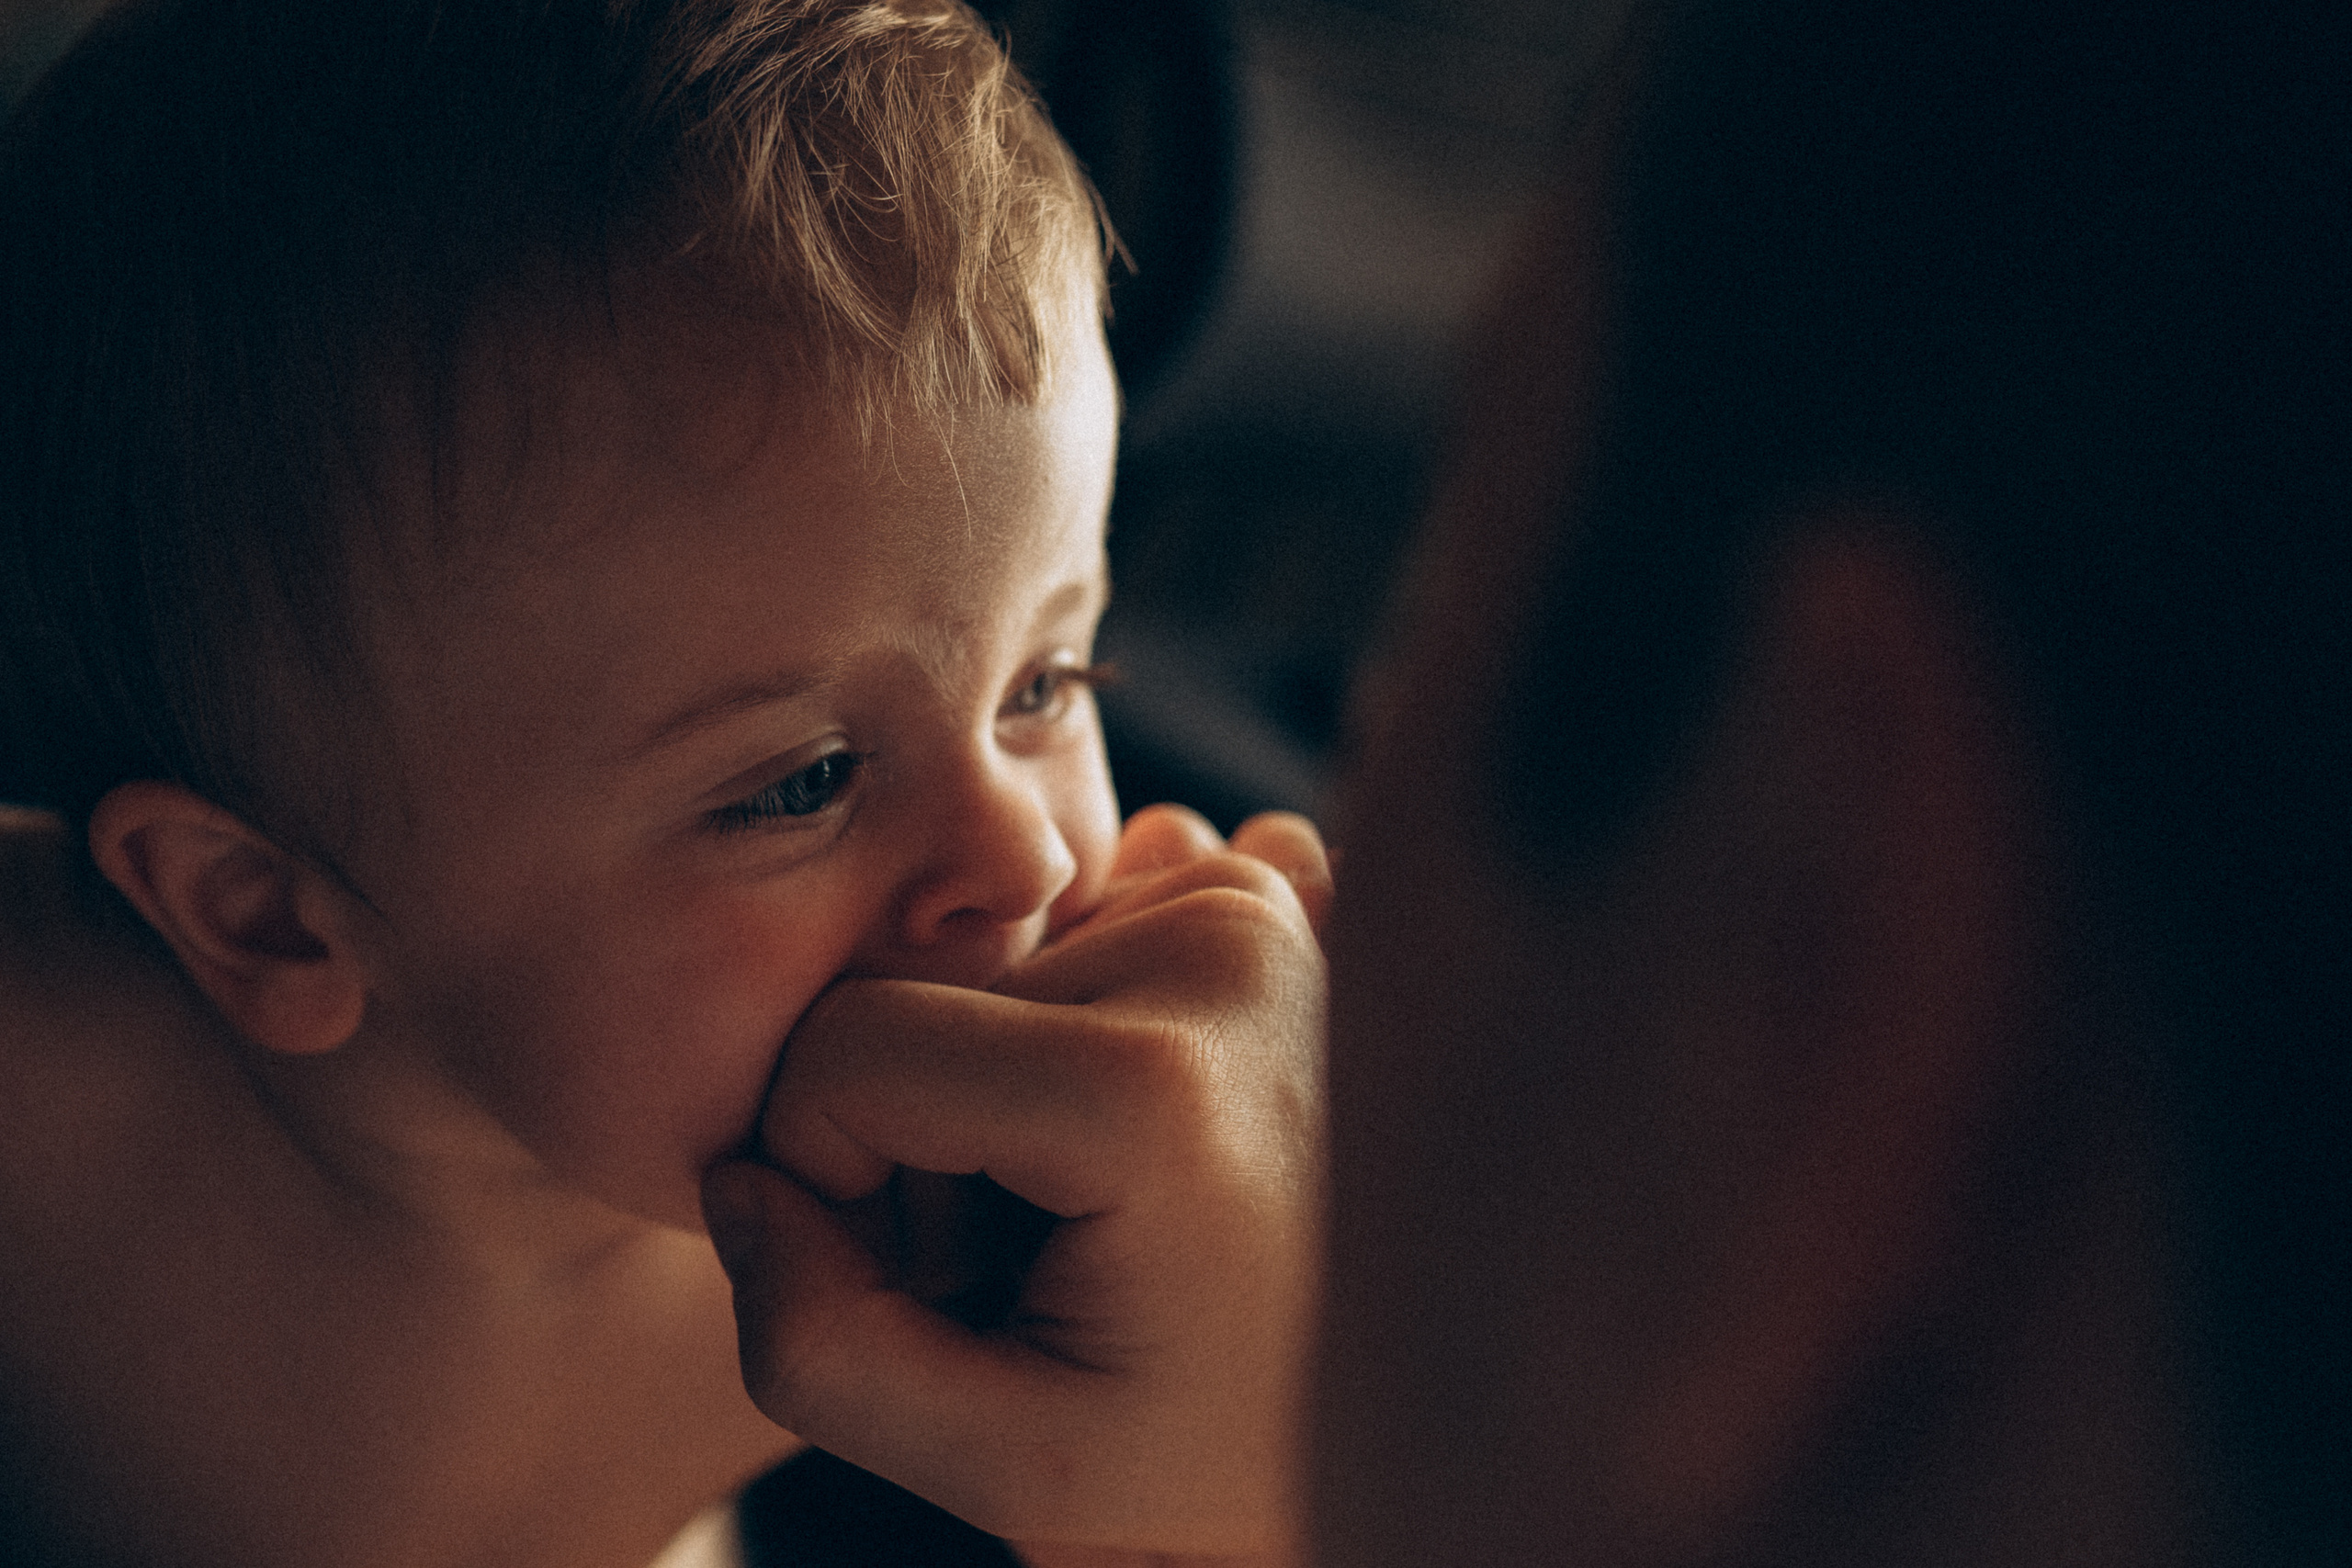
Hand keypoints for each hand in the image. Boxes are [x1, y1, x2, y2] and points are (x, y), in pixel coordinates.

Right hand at [702, 808, 1328, 1562]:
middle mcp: (1216, 947)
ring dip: (1002, 1102)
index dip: (824, 1182)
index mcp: (1147, 1086)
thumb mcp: (1007, 1462)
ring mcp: (1257, 909)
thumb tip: (738, 1179)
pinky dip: (1078, 1031)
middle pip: (918, 1004)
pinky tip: (1151, 1138)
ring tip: (1106, 1216)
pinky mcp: (1269, 900)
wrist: (1425, 1408)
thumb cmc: (1223, 1447)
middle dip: (921, 1150)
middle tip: (1034, 1267)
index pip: (843, 1054)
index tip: (929, 1285)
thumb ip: (815, 1343)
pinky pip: (1083, 927)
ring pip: (991, 973)